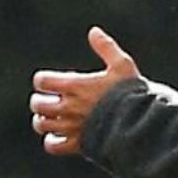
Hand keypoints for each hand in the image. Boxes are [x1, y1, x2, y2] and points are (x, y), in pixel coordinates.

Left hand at [30, 26, 141, 155]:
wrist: (140, 123)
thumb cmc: (131, 93)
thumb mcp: (122, 65)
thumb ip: (106, 47)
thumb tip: (94, 31)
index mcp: (75, 86)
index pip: (41, 81)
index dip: (43, 80)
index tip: (50, 82)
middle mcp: (69, 107)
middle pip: (37, 104)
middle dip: (39, 102)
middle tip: (47, 101)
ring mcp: (72, 127)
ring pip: (42, 126)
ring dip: (43, 121)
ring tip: (51, 119)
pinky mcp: (77, 144)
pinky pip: (52, 146)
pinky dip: (51, 142)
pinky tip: (59, 137)